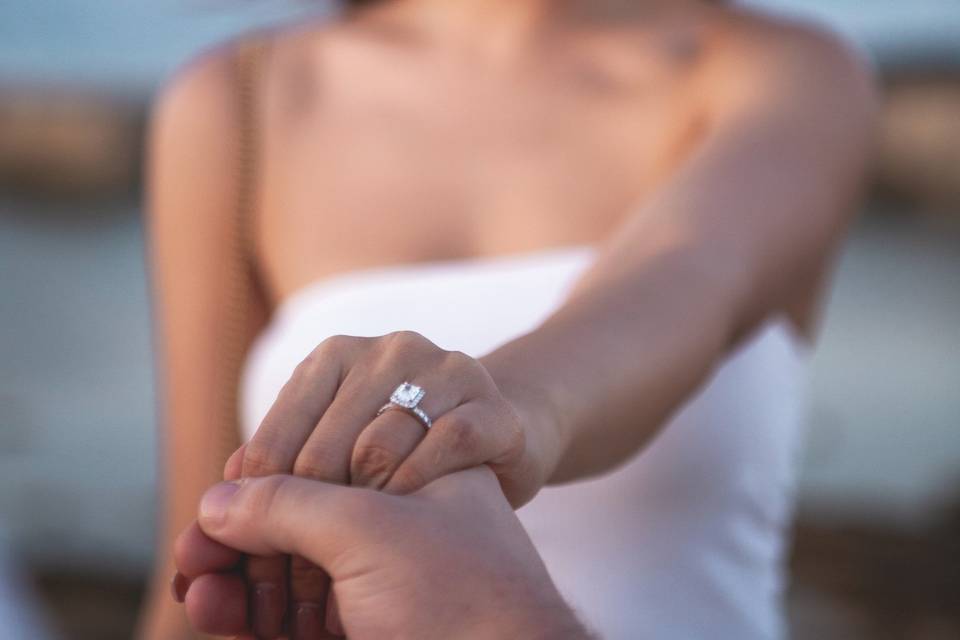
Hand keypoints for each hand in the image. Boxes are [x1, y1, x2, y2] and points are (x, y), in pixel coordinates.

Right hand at [173, 468, 586, 639]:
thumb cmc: (460, 594)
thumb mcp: (372, 529)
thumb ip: (290, 504)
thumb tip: (218, 500)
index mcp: (411, 484)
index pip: (322, 469)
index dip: (261, 487)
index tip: (213, 502)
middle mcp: (393, 532)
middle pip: (295, 525)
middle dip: (236, 540)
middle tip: (192, 552)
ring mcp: (376, 589)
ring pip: (284, 578)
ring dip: (231, 581)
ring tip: (196, 586)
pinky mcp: (359, 630)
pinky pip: (289, 619)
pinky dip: (246, 616)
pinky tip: (212, 607)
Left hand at [231, 331, 556, 637]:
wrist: (500, 435)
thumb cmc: (403, 457)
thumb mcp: (334, 457)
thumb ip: (276, 480)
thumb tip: (209, 517)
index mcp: (332, 359)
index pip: (272, 446)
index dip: (259, 516)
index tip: (258, 568)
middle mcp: (386, 350)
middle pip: (320, 455)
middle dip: (308, 533)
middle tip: (301, 594)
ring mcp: (444, 371)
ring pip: (378, 452)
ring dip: (367, 518)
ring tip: (360, 560)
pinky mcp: (490, 404)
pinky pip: (443, 451)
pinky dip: (422, 492)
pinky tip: (415, 516)